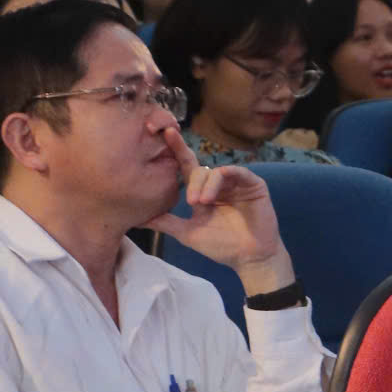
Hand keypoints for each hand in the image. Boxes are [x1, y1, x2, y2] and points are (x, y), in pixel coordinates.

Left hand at [143, 125, 293, 292]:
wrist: (249, 258)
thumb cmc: (222, 247)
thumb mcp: (187, 233)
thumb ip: (165, 222)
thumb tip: (137, 218)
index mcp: (204, 192)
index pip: (187, 167)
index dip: (177, 150)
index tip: (165, 133)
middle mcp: (220, 184)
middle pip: (199, 170)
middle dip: (192, 183)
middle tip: (190, 202)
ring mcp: (237, 183)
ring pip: (215, 171)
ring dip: (204, 185)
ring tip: (201, 203)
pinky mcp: (254, 184)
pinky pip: (235, 172)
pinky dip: (221, 180)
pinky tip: (213, 196)